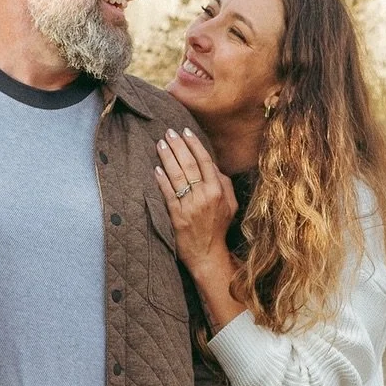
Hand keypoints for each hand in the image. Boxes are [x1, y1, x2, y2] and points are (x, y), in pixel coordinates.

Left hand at [154, 128, 240, 323]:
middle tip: (168, 132)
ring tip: (160, 144)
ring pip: (178, 176)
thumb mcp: (230, 205)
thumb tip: (213, 166)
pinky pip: (168, 194)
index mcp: (218, 191)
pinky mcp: (177, 217)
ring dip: (168, 158)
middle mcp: (205, 196)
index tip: (186, 131)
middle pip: (190, 165)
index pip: (205, 161)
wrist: (207, 254)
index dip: (194, 144)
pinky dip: (162, 180)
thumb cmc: (218, 228)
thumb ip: (224, 184)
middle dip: (178, 146)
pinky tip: (156, 169)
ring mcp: (191, 206)